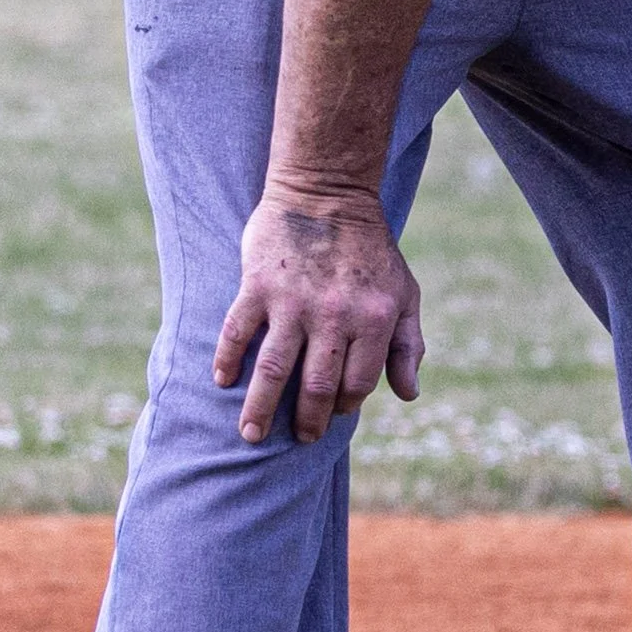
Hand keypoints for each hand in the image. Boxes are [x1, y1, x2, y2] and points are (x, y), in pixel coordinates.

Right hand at [214, 194, 424, 444]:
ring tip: (251, 435)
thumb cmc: (370, 250)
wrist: (327, 192)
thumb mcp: (404, 294)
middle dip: (306, 420)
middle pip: (317, 385)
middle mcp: (334, 314)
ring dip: (260, 407)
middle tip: (298, 438)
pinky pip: (238, 331)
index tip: (335, 412)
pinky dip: (228, 359)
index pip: (358, 383)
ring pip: (274, 369)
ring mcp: (293, 301)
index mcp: (373, 318)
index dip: (347, 404)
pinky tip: (222, 381)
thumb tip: (409, 395)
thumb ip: (407, 345)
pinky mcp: (259, 285)